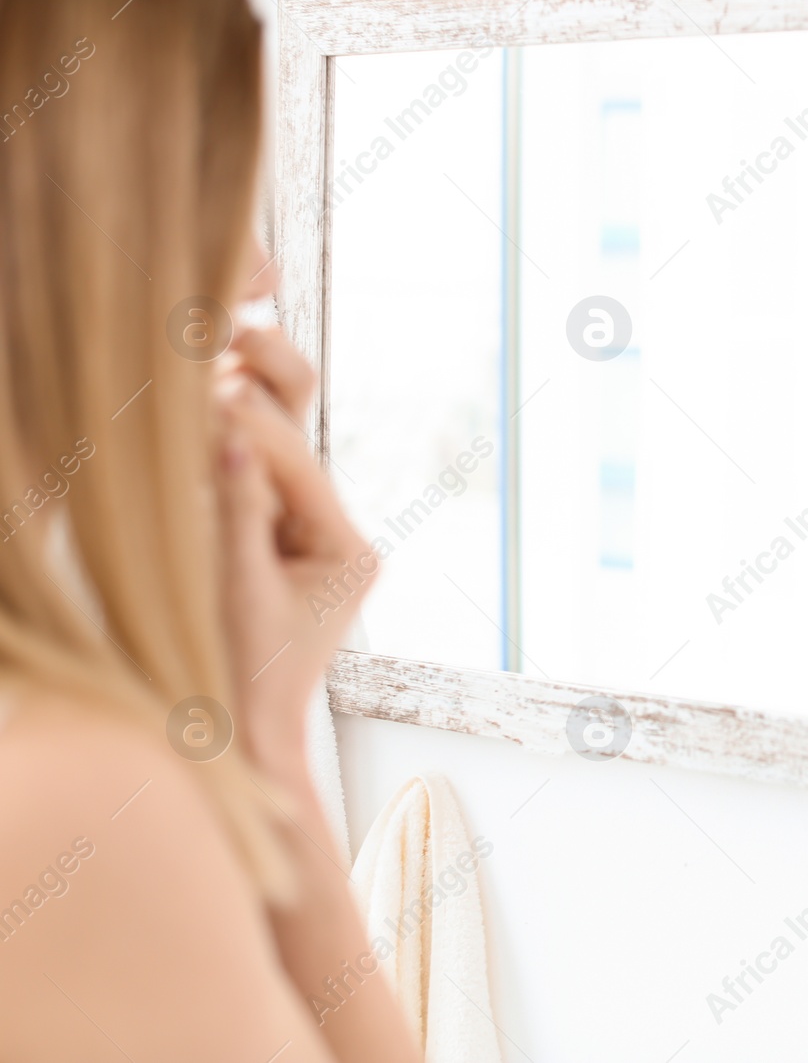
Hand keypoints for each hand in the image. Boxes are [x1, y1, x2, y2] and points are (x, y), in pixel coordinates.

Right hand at [212, 328, 377, 785]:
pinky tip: (185, 420)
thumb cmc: (241, 677)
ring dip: (234, 419)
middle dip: (255, 401)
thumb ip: (235, 511)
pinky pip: (244, 486)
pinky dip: (216, 456)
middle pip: (294, 449)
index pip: (295, 465)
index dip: (248, 422)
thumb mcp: (238, 592)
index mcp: (347, 548)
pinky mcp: (269, 545)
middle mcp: (336, 536)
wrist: (238, 739)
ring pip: (268, 459)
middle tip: (217, 343)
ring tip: (197, 369)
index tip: (202, 381)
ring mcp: (303, 539)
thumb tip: (230, 432)